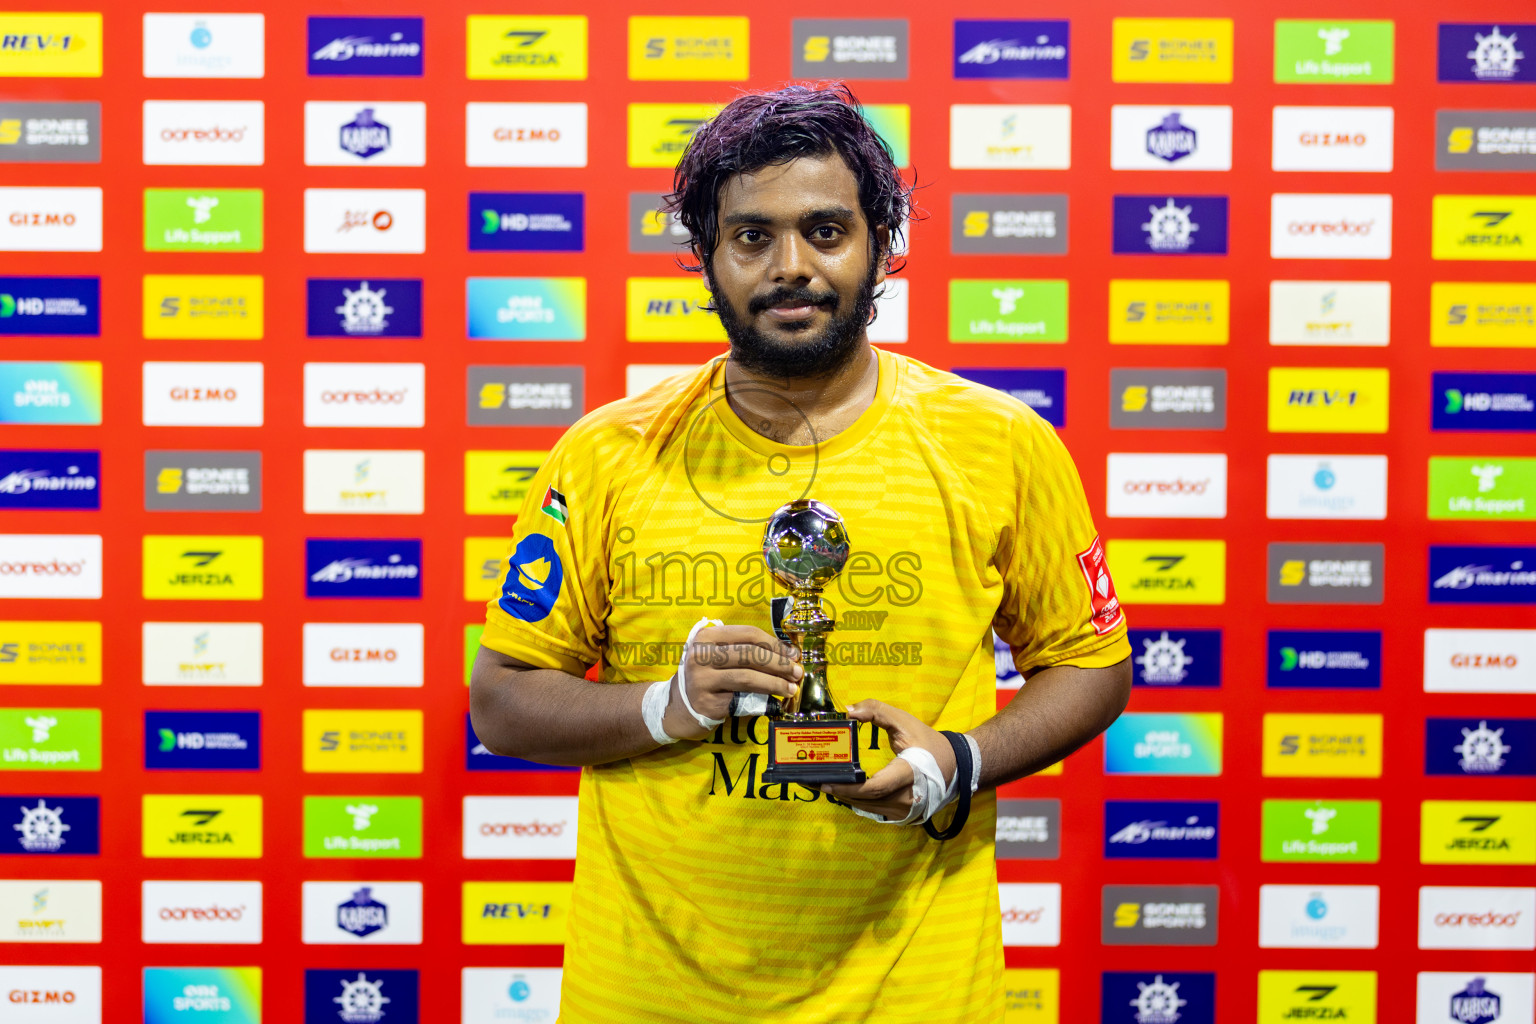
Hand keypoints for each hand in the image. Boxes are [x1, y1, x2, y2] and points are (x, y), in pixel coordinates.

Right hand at [662, 625, 801, 740]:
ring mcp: (702, 680)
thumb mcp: (715, 656)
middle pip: (749, 655)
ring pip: (748, 678)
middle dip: (779, 663)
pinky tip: (775, 701)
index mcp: (706, 637)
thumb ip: (742, 650)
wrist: (677, 707)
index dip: (774, 643)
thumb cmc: (704, 677)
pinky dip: (763, 700)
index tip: (792, 654)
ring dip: (775, 683)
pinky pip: (742, 700)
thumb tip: (785, 654)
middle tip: (797, 672)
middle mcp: (701, 656)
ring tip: (791, 688)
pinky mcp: (708, 703)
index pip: (747, 634)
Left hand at [820, 700, 956, 821]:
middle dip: (837, 792)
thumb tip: (848, 711)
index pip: (875, 787)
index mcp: (909, 774)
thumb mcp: (904, 721)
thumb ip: (876, 711)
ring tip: (821, 785)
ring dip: (844, 797)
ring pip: (867, 807)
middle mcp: (908, 798)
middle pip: (865, 799)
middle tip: (812, 781)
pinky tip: (841, 791)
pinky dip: (856, 800)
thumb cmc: (928, 743)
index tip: (826, 781)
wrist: (955, 766)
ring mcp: (905, 811)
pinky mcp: (902, 815)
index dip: (848, 788)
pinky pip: (874, 809)